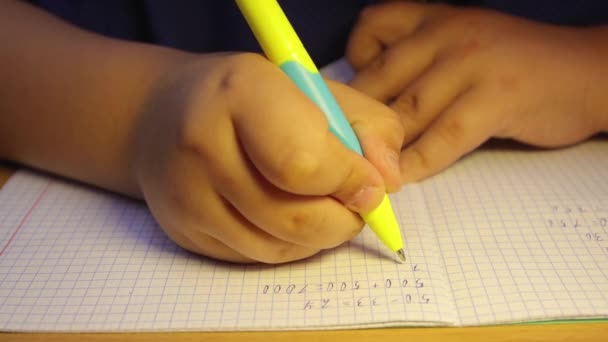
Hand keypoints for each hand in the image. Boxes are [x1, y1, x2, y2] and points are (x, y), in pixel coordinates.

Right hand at [131, 53, 403, 262]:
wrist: (162, 114)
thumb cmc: (252, 98)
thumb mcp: (315, 88)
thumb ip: (367, 126)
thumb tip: (388, 181)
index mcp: (240, 93)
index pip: (305, 163)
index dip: (350, 181)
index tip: (370, 183)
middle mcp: (202, 146)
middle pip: (294, 218)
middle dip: (343, 220)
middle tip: (356, 204)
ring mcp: (185, 196)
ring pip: (278, 247)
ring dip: (319, 237)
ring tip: (324, 206)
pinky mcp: (183, 232)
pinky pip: (255, 258)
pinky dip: (289, 246)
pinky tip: (289, 216)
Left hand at [347, 2, 607, 181]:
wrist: (584, 73)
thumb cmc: (514, 65)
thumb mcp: (464, 44)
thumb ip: (420, 64)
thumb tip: (371, 104)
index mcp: (435, 19)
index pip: (373, 25)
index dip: (355, 60)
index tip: (355, 93)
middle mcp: (448, 35)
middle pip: (381, 79)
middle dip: (359, 120)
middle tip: (344, 150)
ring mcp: (472, 65)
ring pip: (408, 111)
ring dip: (382, 148)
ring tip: (366, 173)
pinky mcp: (495, 99)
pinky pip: (443, 138)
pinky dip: (418, 163)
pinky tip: (405, 178)